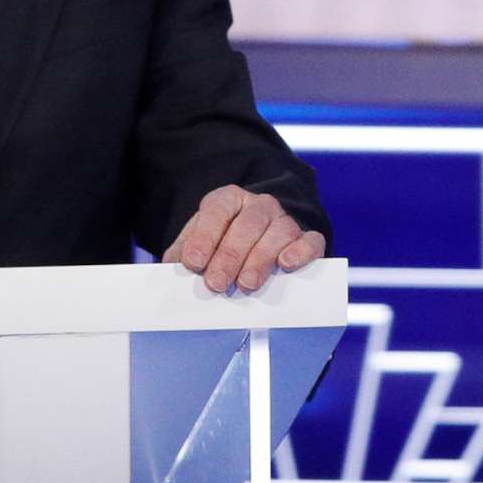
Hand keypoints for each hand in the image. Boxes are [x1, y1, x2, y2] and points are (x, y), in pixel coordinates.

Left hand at [163, 187, 324, 294]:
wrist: (260, 230)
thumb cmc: (226, 238)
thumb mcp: (201, 239)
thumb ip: (185, 251)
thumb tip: (171, 268)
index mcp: (229, 199)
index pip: (217, 210)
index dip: (204, 236)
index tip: (193, 262)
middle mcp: (259, 205)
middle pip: (248, 224)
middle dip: (230, 256)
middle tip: (216, 283)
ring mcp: (285, 220)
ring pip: (279, 232)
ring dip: (260, 259)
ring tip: (246, 283)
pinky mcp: (306, 237)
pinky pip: (310, 240)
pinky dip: (301, 251)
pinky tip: (287, 263)